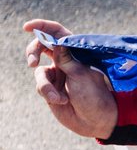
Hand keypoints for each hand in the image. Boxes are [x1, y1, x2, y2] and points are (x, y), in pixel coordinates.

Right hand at [23, 19, 116, 139]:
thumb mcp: (80, 75)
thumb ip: (65, 59)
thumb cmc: (95, 97)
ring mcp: (57, 75)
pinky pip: (40, 86)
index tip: (27, 27)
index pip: (58, 33)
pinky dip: (48, 93)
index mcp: (77, 54)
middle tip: (32, 61)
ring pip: (39, 71)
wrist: (95, 122)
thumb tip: (55, 41)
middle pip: (41, 47)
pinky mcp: (51, 89)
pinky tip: (61, 101)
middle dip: (34, 51)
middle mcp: (66, 62)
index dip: (43, 26)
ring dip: (46, 85)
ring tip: (58, 97)